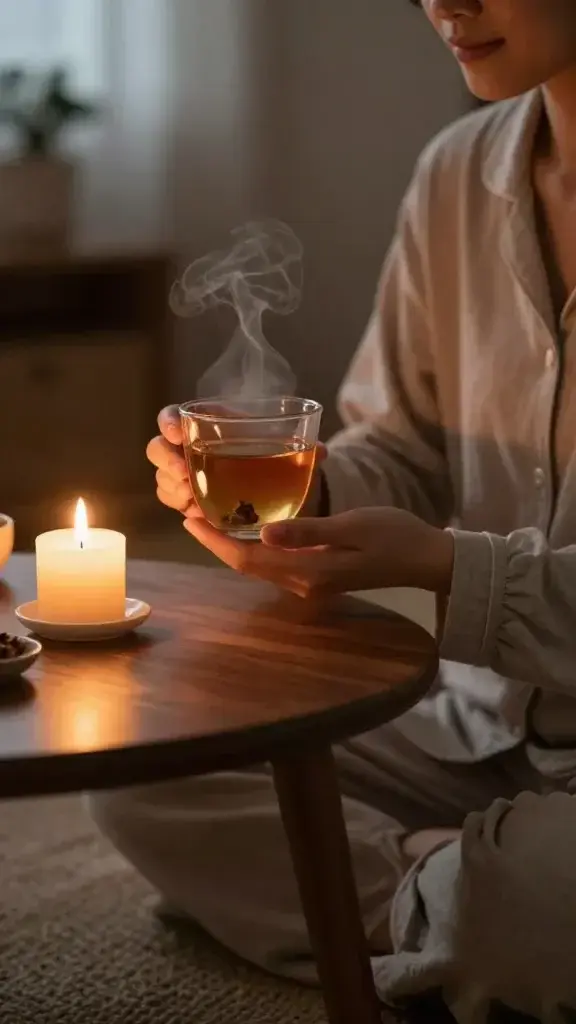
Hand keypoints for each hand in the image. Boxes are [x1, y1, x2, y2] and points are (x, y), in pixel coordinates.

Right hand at [147, 404, 326, 515]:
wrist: (279, 483)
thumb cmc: (276, 455)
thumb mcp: (289, 447)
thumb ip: (302, 446)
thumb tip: (321, 451)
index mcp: (207, 422)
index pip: (173, 416)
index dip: (169, 422)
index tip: (178, 432)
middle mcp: (189, 446)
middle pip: (159, 449)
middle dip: (167, 461)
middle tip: (185, 473)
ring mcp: (185, 473)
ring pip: (163, 478)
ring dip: (173, 488)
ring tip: (192, 499)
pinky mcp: (189, 497)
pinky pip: (174, 500)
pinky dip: (183, 506)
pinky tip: (198, 513)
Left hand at [183, 506, 454, 597]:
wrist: (428, 560)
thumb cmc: (396, 536)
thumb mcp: (353, 527)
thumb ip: (308, 531)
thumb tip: (262, 534)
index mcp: (310, 572)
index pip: (247, 560)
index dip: (214, 542)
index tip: (189, 520)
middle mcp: (304, 584)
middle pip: (247, 566)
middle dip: (217, 542)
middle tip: (191, 512)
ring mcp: (312, 583)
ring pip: (260, 566)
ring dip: (233, 545)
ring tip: (211, 516)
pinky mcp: (320, 576)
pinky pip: (276, 564)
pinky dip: (256, 547)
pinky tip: (249, 527)